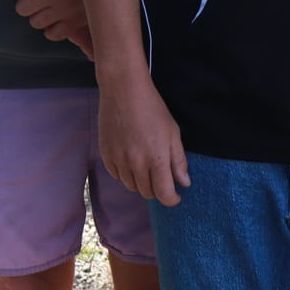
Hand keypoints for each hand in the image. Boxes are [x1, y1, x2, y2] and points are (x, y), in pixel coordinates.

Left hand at [1, 0, 93, 57]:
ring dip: (37, 17)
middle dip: (24, 4)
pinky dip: (51, 29)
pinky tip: (56, 21)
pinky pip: (52, 34)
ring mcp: (64, 9)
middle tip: (32, 0)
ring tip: (45, 10)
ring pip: (35, 22)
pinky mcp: (75, 22)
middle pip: (22, 7)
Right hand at [97, 71, 190, 205]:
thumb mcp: (173, 132)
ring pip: (131, 186)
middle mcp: (136, 163)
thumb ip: (178, 161)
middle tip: (161, 176)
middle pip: (147, 193)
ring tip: (145, 166)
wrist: (123, 90)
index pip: (164, 194)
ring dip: (140, 182)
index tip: (175, 195)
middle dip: (157, 189)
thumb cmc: (152, 108)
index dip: (172, 199)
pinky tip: (130, 159)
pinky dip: (125, 173)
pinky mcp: (106, 154)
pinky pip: (116, 175)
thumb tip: (184, 183)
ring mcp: (118, 160)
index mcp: (157, 159)